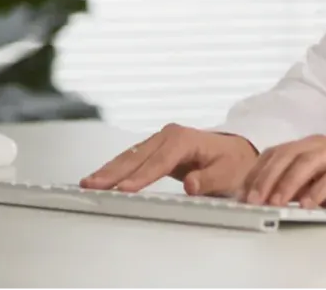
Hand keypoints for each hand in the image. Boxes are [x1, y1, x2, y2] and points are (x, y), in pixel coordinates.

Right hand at [80, 124, 258, 195]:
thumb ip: (208, 180)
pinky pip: (132, 159)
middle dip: (113, 172)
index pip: (159, 161)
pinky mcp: (155, 149)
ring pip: (130, 156)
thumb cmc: (233, 163)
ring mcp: (160, 140)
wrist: (237, 152)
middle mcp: (169, 135)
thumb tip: (190, 184)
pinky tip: (101, 177)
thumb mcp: (228, 174)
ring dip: (109, 170)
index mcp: (185, 139)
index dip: (141, 177)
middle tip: (92, 185)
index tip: (124, 190)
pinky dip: (115, 168)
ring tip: (88, 182)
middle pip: (137, 156)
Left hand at [241, 134, 325, 216]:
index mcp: (319, 145)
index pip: (280, 151)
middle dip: (268, 176)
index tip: (243, 192)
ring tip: (275, 202)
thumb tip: (267, 199)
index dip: (259, 170)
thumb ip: (301, 187)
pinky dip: (318, 189)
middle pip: (291, 152)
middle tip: (253, 199)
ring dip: (288, 182)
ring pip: (310, 160)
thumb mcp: (325, 188)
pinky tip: (307, 204)